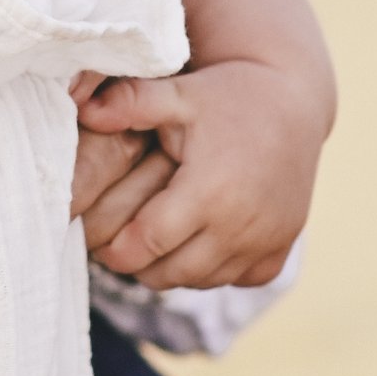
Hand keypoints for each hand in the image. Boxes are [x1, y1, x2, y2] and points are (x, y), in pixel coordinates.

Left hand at [71, 56, 326, 289]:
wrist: (294, 101)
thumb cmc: (227, 95)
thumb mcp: (177, 94)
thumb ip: (129, 102)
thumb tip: (82, 108)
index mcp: (206, 191)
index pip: (145, 246)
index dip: (116, 249)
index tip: (102, 241)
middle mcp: (239, 225)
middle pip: (168, 273)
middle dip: (139, 263)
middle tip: (125, 242)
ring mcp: (264, 241)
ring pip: (200, 281)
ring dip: (174, 267)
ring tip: (158, 240)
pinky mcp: (280, 249)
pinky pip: (237, 280)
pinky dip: (214, 269)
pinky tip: (201, 240)